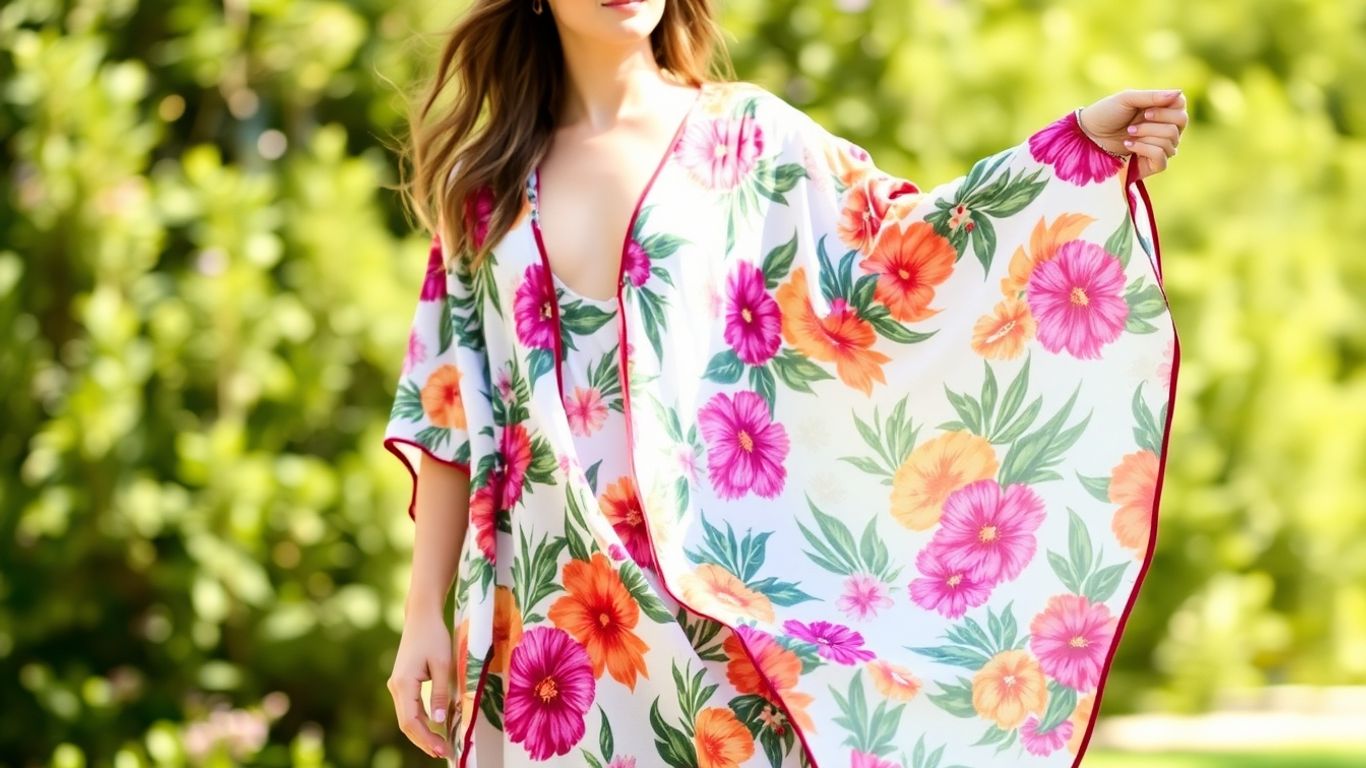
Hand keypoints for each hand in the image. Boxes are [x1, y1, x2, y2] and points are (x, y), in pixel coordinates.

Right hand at [388, 611, 454, 759]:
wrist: (421, 617)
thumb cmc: (434, 636)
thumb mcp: (443, 664)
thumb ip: (439, 693)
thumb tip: (439, 722)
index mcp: (403, 684)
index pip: (411, 721)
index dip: (426, 738)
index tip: (443, 750)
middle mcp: (396, 687)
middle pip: (407, 724)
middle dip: (424, 741)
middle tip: (444, 753)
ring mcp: (397, 686)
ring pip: (407, 718)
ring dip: (423, 733)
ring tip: (441, 746)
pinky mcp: (403, 684)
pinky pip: (410, 709)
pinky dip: (421, 721)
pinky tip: (435, 728)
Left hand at [1079, 89, 1187, 180]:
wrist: (1087, 135)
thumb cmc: (1106, 114)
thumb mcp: (1127, 99)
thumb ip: (1152, 96)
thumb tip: (1179, 93)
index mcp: (1161, 109)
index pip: (1182, 106)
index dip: (1168, 108)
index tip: (1146, 110)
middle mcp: (1165, 127)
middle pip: (1181, 123)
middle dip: (1156, 123)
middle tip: (1133, 124)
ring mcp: (1160, 146)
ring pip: (1172, 141)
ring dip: (1147, 136)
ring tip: (1128, 134)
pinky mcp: (1152, 163)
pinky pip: (1163, 158)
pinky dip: (1145, 149)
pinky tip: (1129, 145)